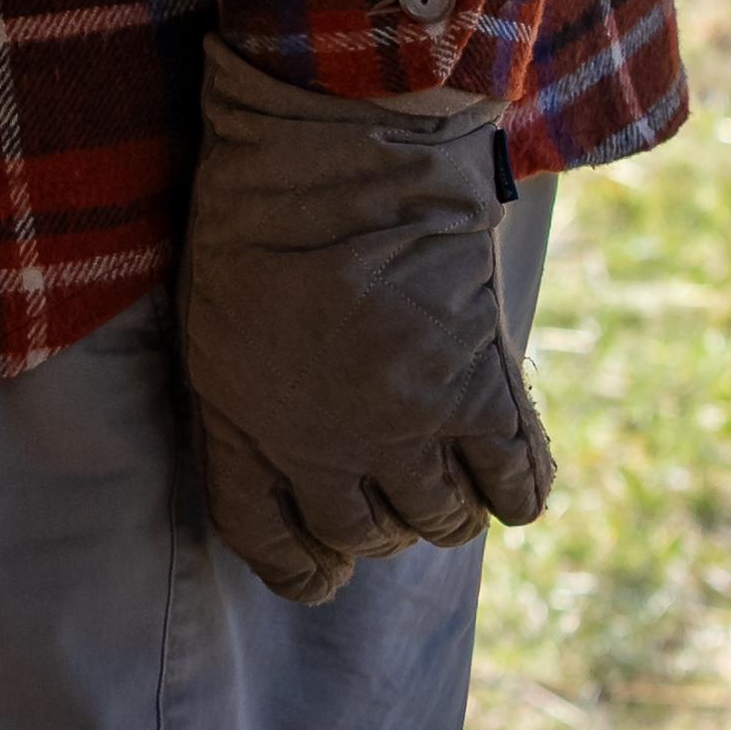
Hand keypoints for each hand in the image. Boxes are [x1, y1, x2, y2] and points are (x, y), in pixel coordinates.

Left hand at [179, 35, 551, 606]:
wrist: (336, 157)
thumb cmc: (256, 223)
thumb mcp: (214, 325)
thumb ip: (245, 407)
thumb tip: (291, 476)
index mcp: (237, 427)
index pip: (266, 544)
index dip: (298, 569)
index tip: (319, 572)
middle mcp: (320, 447)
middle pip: (363, 538)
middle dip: (374, 522)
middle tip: (385, 478)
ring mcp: (404, 428)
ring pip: (438, 523)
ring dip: (440, 502)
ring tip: (435, 454)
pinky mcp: (480, 397)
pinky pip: (517, 492)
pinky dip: (513, 486)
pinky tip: (496, 454)